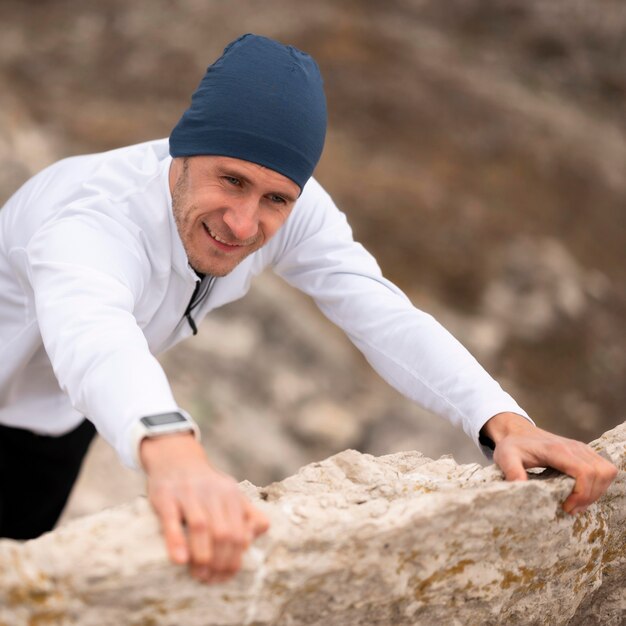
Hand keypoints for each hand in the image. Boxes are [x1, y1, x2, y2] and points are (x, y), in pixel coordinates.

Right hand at [140, 433, 268, 583]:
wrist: (176, 457)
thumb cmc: (205, 485)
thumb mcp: (229, 493)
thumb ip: (247, 513)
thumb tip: (255, 537)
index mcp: (231, 495)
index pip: (240, 533)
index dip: (235, 559)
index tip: (226, 576)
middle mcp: (213, 493)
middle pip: (224, 533)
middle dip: (220, 562)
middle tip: (210, 579)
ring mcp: (189, 493)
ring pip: (202, 527)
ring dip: (202, 556)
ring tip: (199, 575)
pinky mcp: (166, 495)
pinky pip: (172, 520)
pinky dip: (177, 541)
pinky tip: (180, 560)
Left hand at [482, 412, 617, 514]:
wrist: (518, 432)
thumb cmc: (513, 445)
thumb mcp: (505, 457)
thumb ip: (511, 470)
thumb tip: (520, 486)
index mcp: (557, 450)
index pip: (585, 472)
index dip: (582, 493)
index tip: (567, 507)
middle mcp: (574, 447)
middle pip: (601, 473)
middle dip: (590, 496)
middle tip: (571, 508)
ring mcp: (582, 448)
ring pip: (607, 471)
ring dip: (597, 491)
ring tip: (577, 503)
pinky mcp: (585, 452)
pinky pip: (604, 469)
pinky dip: (599, 485)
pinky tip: (581, 493)